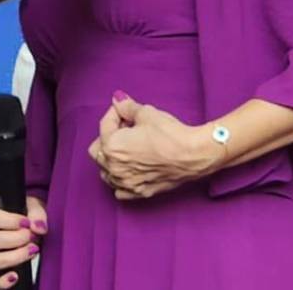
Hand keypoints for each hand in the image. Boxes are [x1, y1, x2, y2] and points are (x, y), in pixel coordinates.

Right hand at [0, 197, 46, 287]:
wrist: (29, 227)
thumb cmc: (26, 213)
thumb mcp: (33, 206)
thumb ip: (37, 214)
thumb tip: (38, 227)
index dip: (9, 221)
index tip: (27, 223)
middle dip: (16, 239)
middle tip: (32, 236)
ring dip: (16, 257)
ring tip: (32, 250)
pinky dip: (2, 282)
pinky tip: (15, 276)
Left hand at [88, 93, 222, 199]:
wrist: (193, 155)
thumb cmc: (169, 134)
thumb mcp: (146, 113)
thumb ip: (127, 107)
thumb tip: (118, 100)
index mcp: (111, 146)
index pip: (105, 125)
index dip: (115, 113)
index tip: (125, 109)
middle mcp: (114, 168)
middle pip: (98, 150)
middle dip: (108, 136)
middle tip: (125, 127)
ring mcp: (127, 183)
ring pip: (106, 172)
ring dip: (111, 158)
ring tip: (129, 147)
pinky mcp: (140, 193)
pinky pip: (120, 190)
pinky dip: (121, 180)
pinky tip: (131, 169)